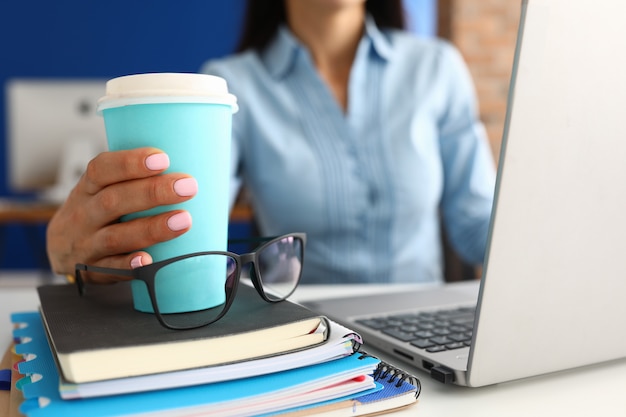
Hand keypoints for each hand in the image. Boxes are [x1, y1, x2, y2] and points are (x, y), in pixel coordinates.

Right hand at [46, 147, 197, 283]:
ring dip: (152, 228)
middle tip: (188, 186)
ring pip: (116, 236)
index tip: (163, 159)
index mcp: (88, 188)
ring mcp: (87, 244)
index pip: (101, 169)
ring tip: (183, 220)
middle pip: (113, 201)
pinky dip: (129, 265)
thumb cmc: (97, 212)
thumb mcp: (102, 190)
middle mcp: (84, 215)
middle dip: (152, 193)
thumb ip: (133, 179)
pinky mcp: (94, 271)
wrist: (61, 250)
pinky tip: (149, 259)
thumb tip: (189, 160)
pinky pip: (111, 269)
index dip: (130, 163)